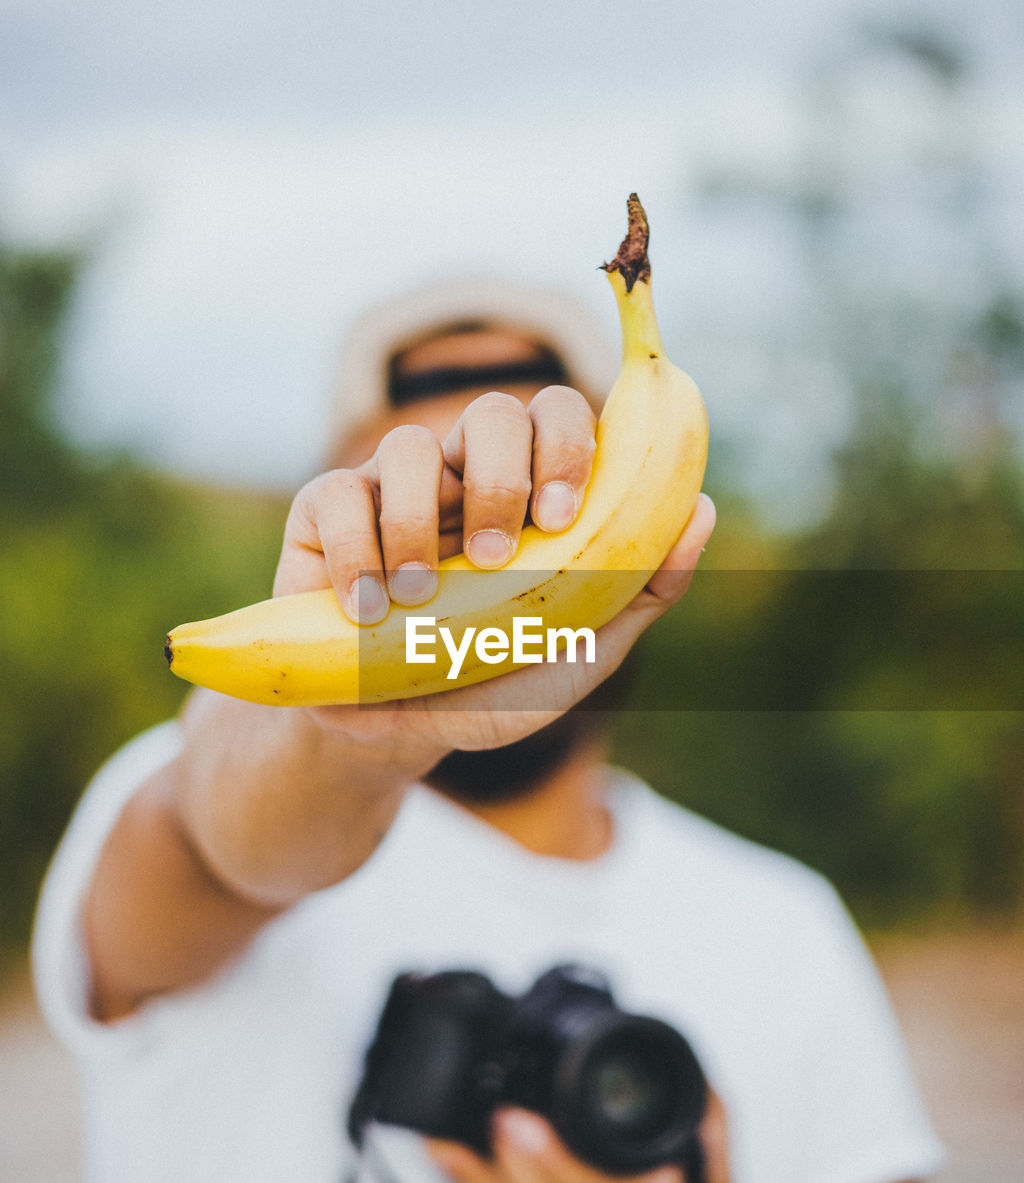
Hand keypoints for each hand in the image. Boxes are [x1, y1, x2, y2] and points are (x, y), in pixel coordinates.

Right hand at [271, 386, 715, 757]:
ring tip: (423, 598)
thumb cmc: (493, 681)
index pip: (558, 417)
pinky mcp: (326, 516)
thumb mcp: (577, 648)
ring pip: (408, 447)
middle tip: (494, 559)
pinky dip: (357, 553)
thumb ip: (640, 587)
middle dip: (501, 477)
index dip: (566, 445)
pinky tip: (369, 611)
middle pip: (492, 412)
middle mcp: (464, 479)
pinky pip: (338, 495)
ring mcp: (392, 492)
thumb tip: (702, 511)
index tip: (563, 518)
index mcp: (528, 496)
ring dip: (420, 523)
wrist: (398, 733)